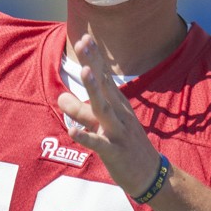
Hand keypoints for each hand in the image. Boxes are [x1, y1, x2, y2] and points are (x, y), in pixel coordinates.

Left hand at [57, 34, 164, 197]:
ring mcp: (117, 132)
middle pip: (104, 85)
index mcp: (117, 104)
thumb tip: (60, 95)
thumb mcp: (104, 124)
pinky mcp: (114, 152)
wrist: (150, 174)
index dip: (95, 57)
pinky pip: (98, 143)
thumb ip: (81, 110)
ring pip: (103, 109)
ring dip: (93, 90)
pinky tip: (73, 131)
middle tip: (84, 42)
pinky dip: (86, 137)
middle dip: (93, 63)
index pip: (105, 76)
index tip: (86, 36)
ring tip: (84, 72)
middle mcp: (118, 113)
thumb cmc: (125, 145)